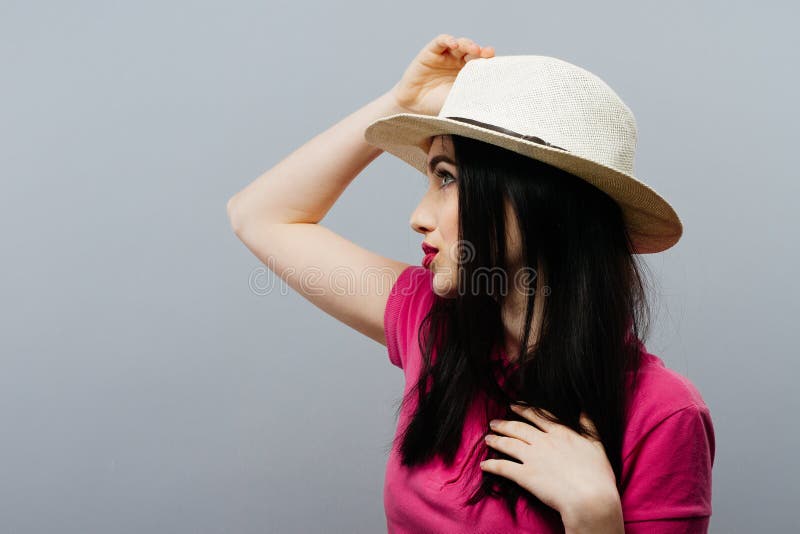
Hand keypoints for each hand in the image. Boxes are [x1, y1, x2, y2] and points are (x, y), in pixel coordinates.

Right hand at [389, 34, 494, 115]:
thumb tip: (495, 96)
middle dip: (480, 51)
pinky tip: (454, 44)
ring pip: (459, 44)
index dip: (488, 60)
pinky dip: (448, 40)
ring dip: (468, 44)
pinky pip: (441, 42)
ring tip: (474, 49)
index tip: (495, 62)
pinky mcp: (430, 52)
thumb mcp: (460, 101)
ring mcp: (444, 57)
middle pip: (472, 51)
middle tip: (486, 54)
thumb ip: (474, 94)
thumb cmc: (437, 106)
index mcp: (468, 74)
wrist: (414, 108)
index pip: (481, 63)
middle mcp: (457, 63)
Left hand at [480, 403, 618, 517]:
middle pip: (518, 428)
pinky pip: (503, 467)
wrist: (590, 498)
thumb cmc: (598, 474)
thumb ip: (589, 426)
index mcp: (560, 433)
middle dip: (504, 424)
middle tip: (493, 422)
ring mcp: (533, 458)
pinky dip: (492, 465)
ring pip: (508, 444)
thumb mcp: (597, 444)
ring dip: (496, 440)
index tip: (514, 406)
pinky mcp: (525, 476)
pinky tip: (484, 465)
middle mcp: (543, 441)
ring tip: (487, 438)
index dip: (523, 410)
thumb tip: (583, 410)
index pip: (537, 416)